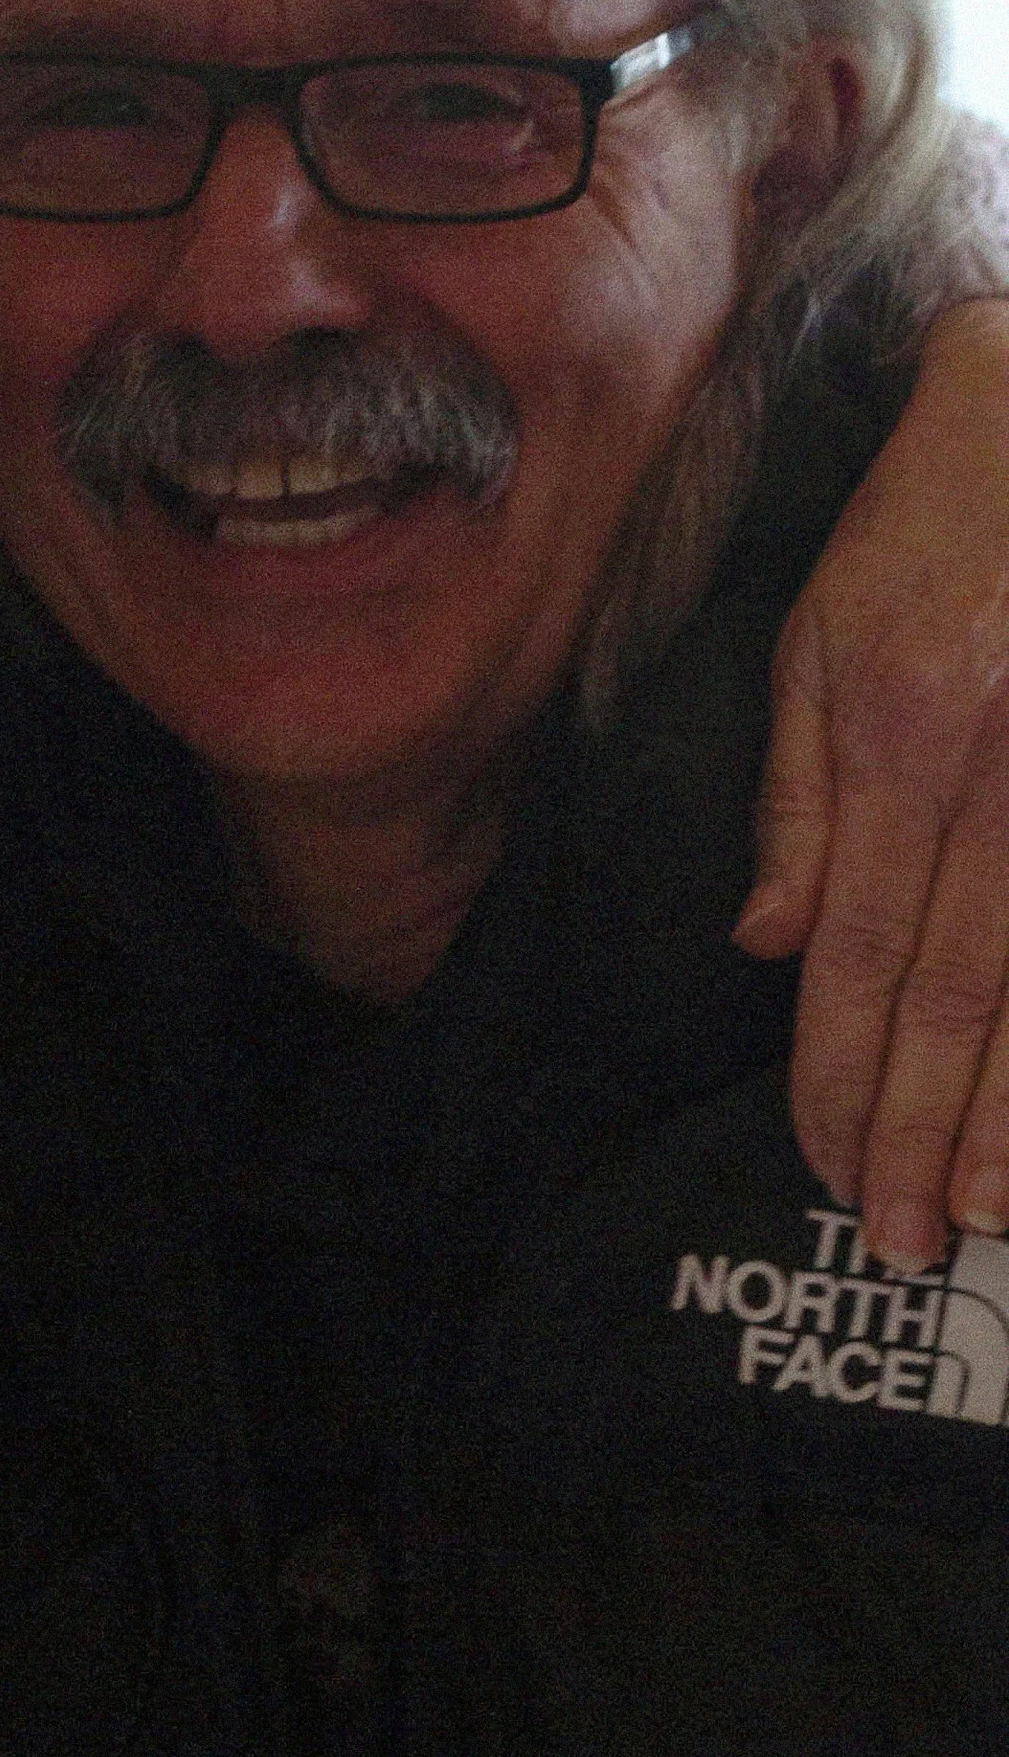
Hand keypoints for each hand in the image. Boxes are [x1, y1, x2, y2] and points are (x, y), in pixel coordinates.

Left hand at [739, 297, 1008, 1264]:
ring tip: (987, 1214)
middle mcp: (1004, 764)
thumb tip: (772, 946)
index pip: (859, 948)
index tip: (826, 1165)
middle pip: (959, 987)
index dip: (839, 1073)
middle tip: (897, 1238)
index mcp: (902, 728)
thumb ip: (796, 794)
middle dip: (921, 1126)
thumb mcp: (822, 631)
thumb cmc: (934, 518)